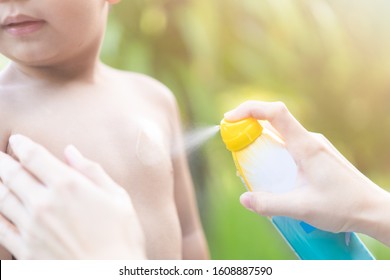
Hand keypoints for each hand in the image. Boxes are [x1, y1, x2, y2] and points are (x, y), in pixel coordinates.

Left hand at [0, 135, 145, 258]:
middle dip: (3, 161)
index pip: (34, 157)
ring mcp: (31, 227)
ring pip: (1, 197)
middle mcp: (44, 203)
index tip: (17, 140)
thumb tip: (70, 151)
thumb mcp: (117, 198)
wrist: (110, 277)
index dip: (22, 145)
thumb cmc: (121, 237)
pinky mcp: (24, 249)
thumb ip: (92, 172)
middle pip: (12, 174)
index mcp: (68, 186)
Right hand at [225, 101, 389, 245]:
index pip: (275, 112)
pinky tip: (274, 175)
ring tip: (251, 165)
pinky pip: (290, 147)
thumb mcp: (301, 208)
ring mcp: (315, 147)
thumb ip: (269, 204)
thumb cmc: (343, 207)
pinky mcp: (318, 156)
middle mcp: (310, 141)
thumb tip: (243, 199)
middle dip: (249, 128)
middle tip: (234, 146)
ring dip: (262, 143)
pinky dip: (274, 153)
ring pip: (282, 136)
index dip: (249, 109)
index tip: (230, 119)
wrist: (374, 210)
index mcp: (305, 146)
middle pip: (274, 122)